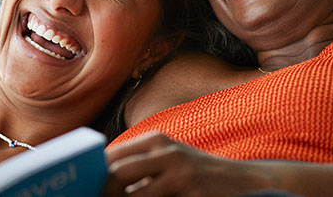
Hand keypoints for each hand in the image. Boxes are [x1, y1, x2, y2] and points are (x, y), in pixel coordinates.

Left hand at [106, 132, 275, 196]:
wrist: (248, 182)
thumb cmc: (199, 175)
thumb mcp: (170, 161)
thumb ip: (140, 168)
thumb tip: (101, 183)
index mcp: (157, 141)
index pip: (112, 156)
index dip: (94, 175)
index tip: (84, 188)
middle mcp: (167, 153)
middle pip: (117, 174)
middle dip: (103, 193)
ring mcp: (182, 176)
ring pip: (134, 196)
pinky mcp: (194, 195)